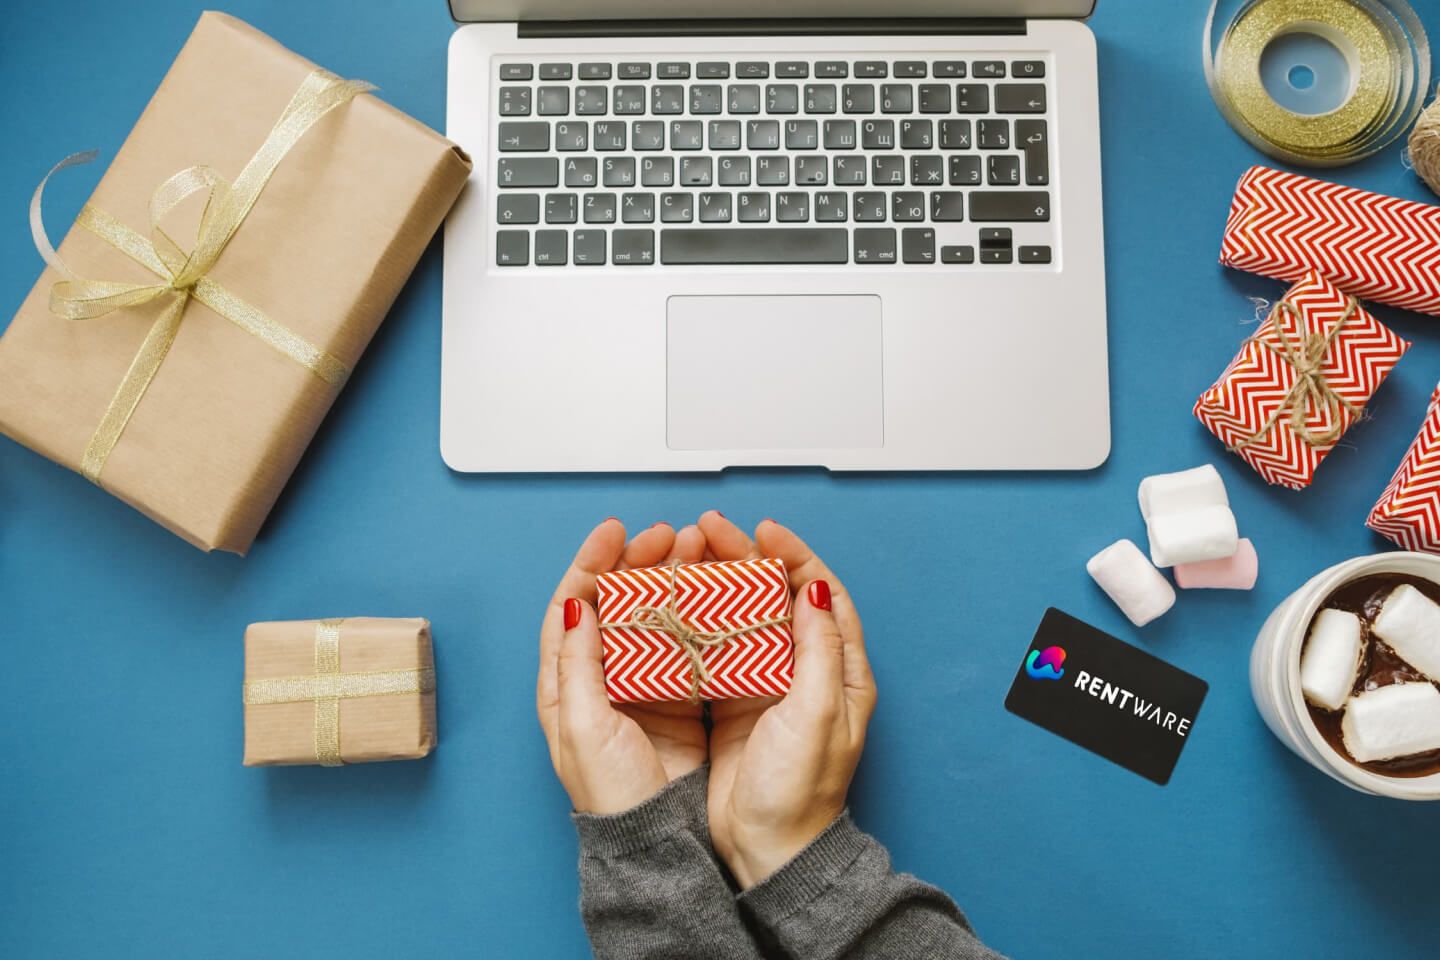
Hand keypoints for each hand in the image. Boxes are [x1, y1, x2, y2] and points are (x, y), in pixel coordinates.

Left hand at [537, 518, 708, 813]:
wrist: (657, 840)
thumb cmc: (612, 792)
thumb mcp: (586, 725)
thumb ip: (578, 664)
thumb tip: (574, 604)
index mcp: (566, 683)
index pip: (572, 606)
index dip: (591, 563)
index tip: (614, 532)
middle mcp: (601, 678)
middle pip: (615, 602)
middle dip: (638, 562)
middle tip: (666, 536)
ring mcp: (641, 685)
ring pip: (654, 615)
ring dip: (671, 580)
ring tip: (694, 552)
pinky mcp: (677, 698)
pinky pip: (686, 643)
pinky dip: (698, 615)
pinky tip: (713, 595)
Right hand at [698, 512, 876, 888]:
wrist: (769, 849)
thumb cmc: (801, 789)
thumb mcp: (816, 712)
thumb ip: (817, 648)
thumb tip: (814, 589)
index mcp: (839, 671)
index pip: (821, 594)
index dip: (794, 556)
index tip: (765, 532)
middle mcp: (806, 672)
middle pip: (777, 596)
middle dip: (747, 558)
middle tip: (713, 531)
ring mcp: (768, 686)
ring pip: (743, 616)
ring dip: (720, 582)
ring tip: (692, 554)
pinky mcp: (735, 703)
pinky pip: (716, 648)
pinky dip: (699, 621)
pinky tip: (678, 602)